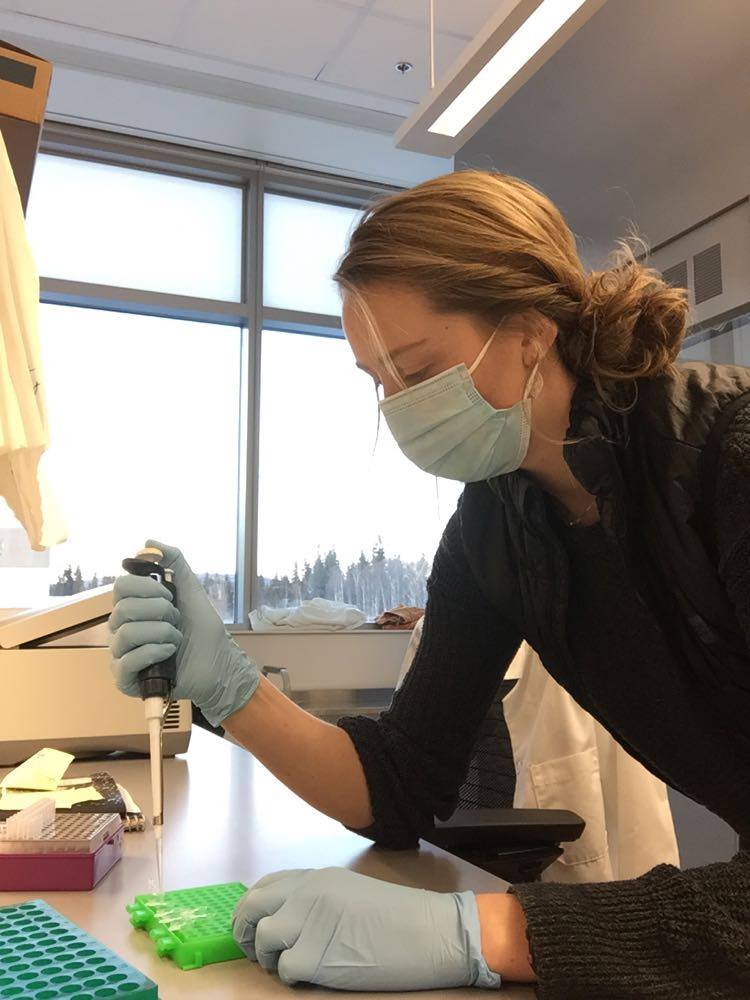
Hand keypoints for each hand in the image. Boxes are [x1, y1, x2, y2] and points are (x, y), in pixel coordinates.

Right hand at [108, 538, 259, 725]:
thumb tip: (149, 542)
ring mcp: (122, 654)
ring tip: (176, 639)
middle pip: (122, 608)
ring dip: (160, 632)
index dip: (145, 588)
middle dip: (158, 611)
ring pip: (126, 633)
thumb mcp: (191, 590)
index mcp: (134, 607)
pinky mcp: (125, 679)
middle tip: (176, 619)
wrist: (219, 664)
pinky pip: (127, 661)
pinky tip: (169, 653)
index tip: (168, 594)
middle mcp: (122, 629)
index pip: (120, 587)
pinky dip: (153, 652)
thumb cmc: (203, 630)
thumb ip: (174, 562)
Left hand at [232, 867, 501, 990]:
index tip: (250, 924)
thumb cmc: (398, 916)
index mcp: (316, 877)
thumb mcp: (350, 891)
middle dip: (243, 931)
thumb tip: (283, 915)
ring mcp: (310, 923)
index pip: (264, 886)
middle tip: (251, 951)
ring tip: (286, 965)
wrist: (431, 932)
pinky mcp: (318, 956)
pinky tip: (308, 976)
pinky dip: (290, 977)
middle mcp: (307, 894)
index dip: (250, 908)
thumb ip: (316, 896)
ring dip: (268, 957)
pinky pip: (285, 970)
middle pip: (252, 908)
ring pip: (263, 940)